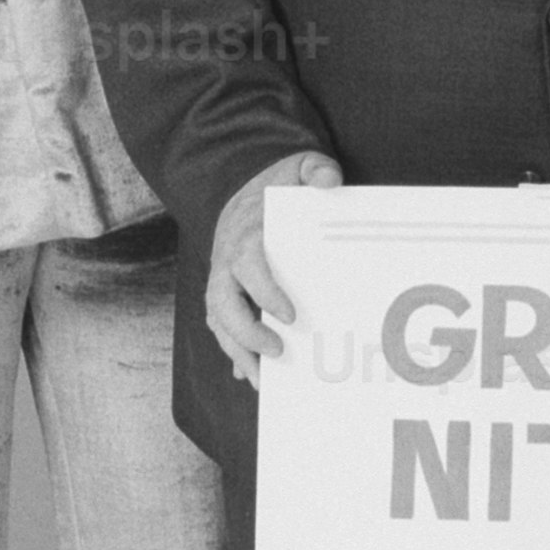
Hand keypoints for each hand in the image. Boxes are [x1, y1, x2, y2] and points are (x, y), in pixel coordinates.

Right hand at [204, 148, 341, 378]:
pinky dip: (237, 355)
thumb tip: (330, 182)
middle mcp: (226, 264)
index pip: (246, 268)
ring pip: (219, 324)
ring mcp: (224, 284)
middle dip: (246, 334)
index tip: (289, 315)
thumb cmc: (276, 187)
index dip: (264, 293)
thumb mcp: (297, 168)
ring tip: (264, 382)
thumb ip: (314, 170)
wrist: (245, 192)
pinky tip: (256, 378)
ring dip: (238, 353)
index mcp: (244, 236)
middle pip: (222, 305)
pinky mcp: (228, 298)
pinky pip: (226, 330)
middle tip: (277, 351)